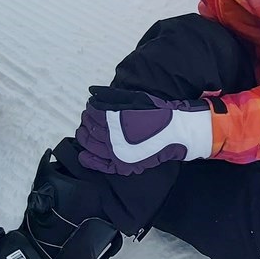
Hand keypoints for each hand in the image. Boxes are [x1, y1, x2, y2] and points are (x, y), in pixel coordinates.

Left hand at [75, 86, 215, 175]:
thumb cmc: (156, 113)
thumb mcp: (134, 99)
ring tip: (86, 132)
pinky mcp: (122, 164)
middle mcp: (113, 136)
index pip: (93, 114)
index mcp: (114, 119)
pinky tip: (84, 155)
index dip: (89, 110)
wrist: (175, 132)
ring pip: (92, 145)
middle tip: (87, 119)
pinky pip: (101, 165)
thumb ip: (112, 96)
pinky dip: (90, 160)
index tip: (90, 109)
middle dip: (86, 122)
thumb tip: (93, 93)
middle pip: (90, 129)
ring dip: (85, 137)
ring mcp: (116, 152)